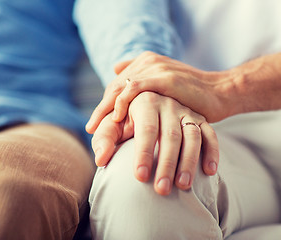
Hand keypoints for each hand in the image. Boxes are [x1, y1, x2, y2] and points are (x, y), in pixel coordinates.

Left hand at [86, 51, 233, 133]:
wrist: (220, 92)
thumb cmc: (191, 95)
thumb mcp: (165, 87)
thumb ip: (143, 81)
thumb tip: (116, 70)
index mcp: (145, 63)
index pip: (116, 86)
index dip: (104, 105)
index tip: (94, 125)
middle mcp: (148, 62)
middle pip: (114, 88)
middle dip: (101, 110)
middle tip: (91, 130)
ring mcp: (156, 68)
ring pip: (121, 89)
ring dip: (106, 110)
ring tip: (98, 129)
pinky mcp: (165, 78)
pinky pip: (135, 88)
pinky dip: (123, 103)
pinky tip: (117, 118)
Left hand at [91, 92, 218, 194]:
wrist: (147, 106)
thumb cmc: (125, 120)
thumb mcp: (112, 125)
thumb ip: (105, 139)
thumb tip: (101, 159)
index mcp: (145, 102)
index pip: (146, 129)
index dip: (144, 153)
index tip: (139, 177)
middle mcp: (168, 104)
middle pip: (170, 136)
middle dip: (166, 164)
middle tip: (161, 190)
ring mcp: (186, 111)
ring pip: (192, 136)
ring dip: (189, 161)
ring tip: (183, 186)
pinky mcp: (201, 119)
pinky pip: (211, 134)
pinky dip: (212, 151)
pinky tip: (210, 172)